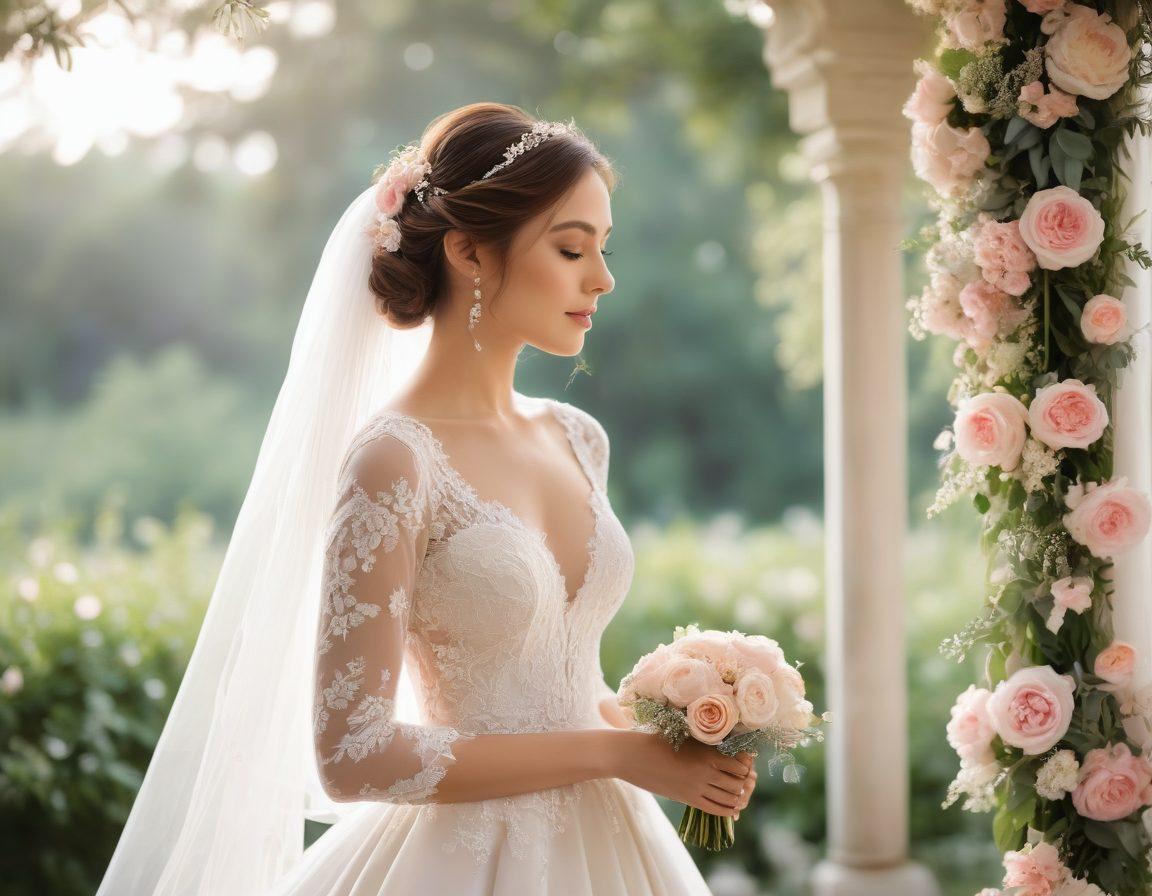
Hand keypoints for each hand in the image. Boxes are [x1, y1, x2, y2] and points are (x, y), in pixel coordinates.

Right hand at [614, 731, 755, 816]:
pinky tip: (733, 808)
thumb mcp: (687, 739)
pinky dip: (728, 810)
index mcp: (707, 753)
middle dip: (745, 783)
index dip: (747, 766)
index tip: (747, 764)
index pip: (740, 765)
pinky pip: (715, 809)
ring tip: (740, 793)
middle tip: (747, 781)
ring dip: (737, 796)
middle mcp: (706, 771)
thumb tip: (728, 751)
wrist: (636, 756)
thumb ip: (707, 745)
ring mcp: (697, 788)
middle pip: (738, 783)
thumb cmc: (661, 741)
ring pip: (729, 798)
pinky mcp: (688, 799)